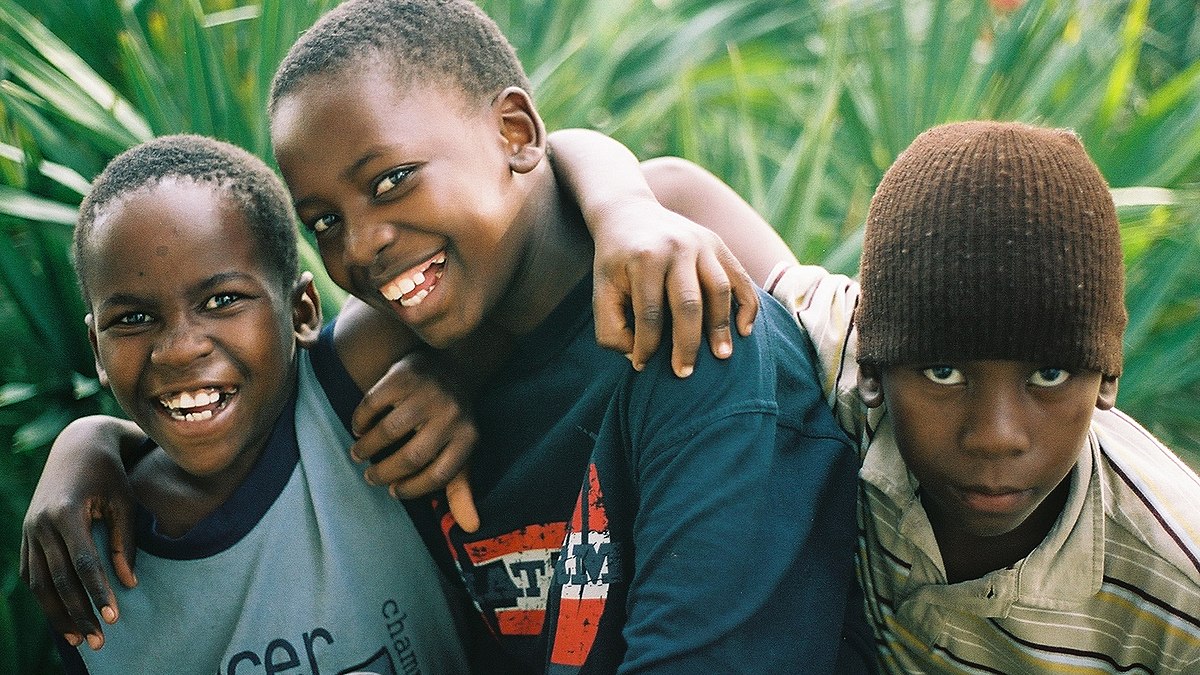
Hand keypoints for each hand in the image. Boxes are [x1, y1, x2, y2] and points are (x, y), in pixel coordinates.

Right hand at [20, 415, 142, 650]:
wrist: (78, 447)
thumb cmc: (111, 475)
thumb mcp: (125, 503)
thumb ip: (125, 543)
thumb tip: (129, 584)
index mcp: (66, 513)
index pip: (83, 564)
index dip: (97, 592)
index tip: (113, 617)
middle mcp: (41, 523)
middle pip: (58, 580)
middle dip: (78, 612)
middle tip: (98, 639)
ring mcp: (29, 529)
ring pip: (39, 582)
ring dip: (57, 612)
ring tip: (77, 638)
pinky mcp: (26, 534)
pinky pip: (30, 573)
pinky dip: (43, 596)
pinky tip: (59, 615)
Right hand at [350, 351, 479, 531]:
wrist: (454, 366)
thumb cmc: (453, 422)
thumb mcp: (462, 453)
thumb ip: (461, 490)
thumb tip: (471, 529)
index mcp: (468, 438)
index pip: (439, 475)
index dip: (413, 489)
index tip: (395, 491)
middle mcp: (451, 415)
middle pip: (412, 456)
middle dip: (385, 472)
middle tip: (370, 476)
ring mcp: (427, 393)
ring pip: (389, 431)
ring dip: (368, 448)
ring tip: (359, 454)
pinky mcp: (404, 376)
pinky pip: (374, 403)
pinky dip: (361, 420)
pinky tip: (359, 428)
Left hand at [591, 197, 758, 376]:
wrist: (629, 213)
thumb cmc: (615, 263)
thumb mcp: (601, 291)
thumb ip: (610, 329)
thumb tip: (638, 357)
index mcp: (644, 259)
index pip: (650, 313)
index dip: (647, 346)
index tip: (643, 366)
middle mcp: (676, 248)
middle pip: (688, 304)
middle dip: (687, 344)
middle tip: (685, 373)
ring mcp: (701, 243)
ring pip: (718, 290)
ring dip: (721, 326)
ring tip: (722, 356)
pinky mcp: (717, 244)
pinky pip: (739, 278)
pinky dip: (746, 305)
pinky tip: (743, 331)